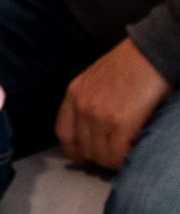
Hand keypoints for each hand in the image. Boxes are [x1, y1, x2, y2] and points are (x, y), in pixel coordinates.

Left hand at [55, 38, 172, 170]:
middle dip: (98, 157)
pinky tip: (133, 153)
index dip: (73, 150)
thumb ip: (89, 99)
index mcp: (74, 92)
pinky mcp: (119, 123)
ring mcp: (98, 115)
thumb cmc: (130, 64)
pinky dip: (124, 160)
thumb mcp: (96, 79)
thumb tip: (94, 126)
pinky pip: (116, 154)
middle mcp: (81, 105)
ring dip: (113, 160)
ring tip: (125, 156)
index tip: (83, 158)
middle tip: (113, 158)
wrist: (151, 53)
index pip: (63, 132)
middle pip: (82, 147)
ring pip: (100, 155)